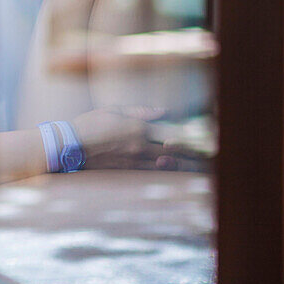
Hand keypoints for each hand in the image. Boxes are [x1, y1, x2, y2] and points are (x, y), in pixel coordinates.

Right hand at [70, 106, 207, 171]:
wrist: (69, 146)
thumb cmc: (88, 124)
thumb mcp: (113, 110)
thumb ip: (140, 112)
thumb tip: (163, 111)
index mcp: (139, 127)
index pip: (173, 133)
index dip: (194, 138)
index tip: (210, 141)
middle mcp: (140, 146)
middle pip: (175, 152)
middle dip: (195, 155)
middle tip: (214, 157)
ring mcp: (134, 160)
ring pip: (166, 165)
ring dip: (185, 166)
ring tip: (202, 168)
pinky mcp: (127, 170)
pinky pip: (152, 172)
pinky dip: (167, 172)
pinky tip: (177, 173)